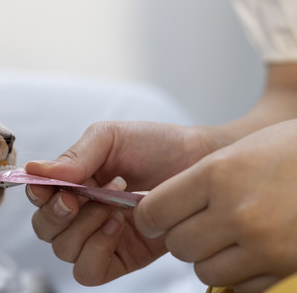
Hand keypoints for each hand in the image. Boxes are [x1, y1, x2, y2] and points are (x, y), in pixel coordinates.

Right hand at [26, 121, 224, 285]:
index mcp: (74, 180)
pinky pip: (88, 272)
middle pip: (45, 229)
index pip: (38, 197)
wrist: (200, 161)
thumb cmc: (157, 145)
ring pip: (64, 252)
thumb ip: (74, 156)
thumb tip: (32, 170)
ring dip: (82, 230)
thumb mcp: (111, 138)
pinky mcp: (122, 258)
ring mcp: (100, 236)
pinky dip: (95, 252)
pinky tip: (118, 227)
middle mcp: (82, 210)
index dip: (39, 194)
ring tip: (112, 205)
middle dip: (58, 214)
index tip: (56, 186)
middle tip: (81, 196)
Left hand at [134, 119, 296, 292]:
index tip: (154, 218)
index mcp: (218, 174)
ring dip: (210, 257)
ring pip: (204, 270)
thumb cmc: (287, 151)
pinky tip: (255, 250)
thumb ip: (196, 182)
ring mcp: (265, 244)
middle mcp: (238, 211)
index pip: (154, 212)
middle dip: (181, 237)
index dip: (149, 218)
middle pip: (177, 245)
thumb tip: (156, 211)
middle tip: (198, 224)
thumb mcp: (236, 154)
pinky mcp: (287, 268)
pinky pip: (241, 286)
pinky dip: (242, 273)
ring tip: (229, 237)